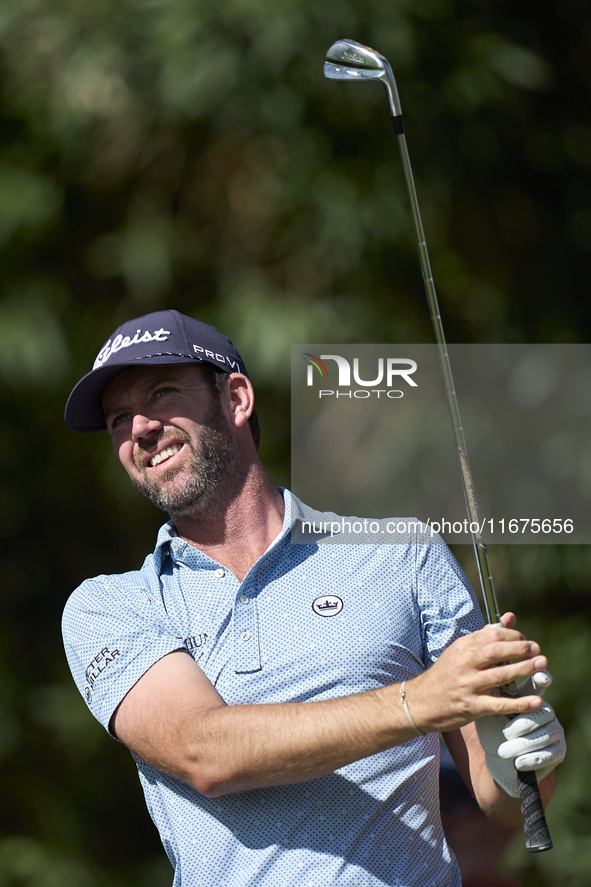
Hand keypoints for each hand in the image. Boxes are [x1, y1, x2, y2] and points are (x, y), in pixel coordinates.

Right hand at [408, 613, 548, 733]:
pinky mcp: (471, 706)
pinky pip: (498, 704)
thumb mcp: (461, 651)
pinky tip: (535, 701)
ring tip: (541, 665)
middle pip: (495, 651)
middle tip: (537, 649)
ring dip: (523, 669)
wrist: (421, 701)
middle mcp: (464, 664)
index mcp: (463, 647)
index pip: (490, 635)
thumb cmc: (446, 674)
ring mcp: (468, 685)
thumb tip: (510, 617)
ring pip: (499, 675)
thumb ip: (486, 635)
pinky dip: (519, 703)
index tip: (525, 640)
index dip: (512, 636)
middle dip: (519, 648)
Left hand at [476, 670, 565, 797]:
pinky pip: (548, 754)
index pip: (537, 684)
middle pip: (542, 712)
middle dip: (522, 724)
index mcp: (530, 697)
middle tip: (506, 733)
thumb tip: (484, 667)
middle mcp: (546, 711)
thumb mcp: (489, 709)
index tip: (540, 676)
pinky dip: (530, 759)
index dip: (541, 678)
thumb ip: (490, 691)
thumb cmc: (493, 728)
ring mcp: (555, 730)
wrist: (501, 760)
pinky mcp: (559, 751)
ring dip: (521, 744)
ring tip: (503, 751)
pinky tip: (518, 763)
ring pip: (543, 735)